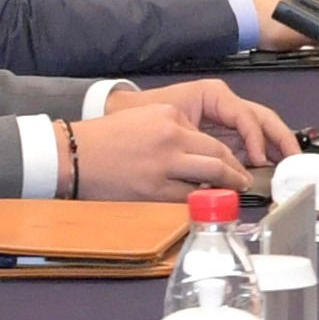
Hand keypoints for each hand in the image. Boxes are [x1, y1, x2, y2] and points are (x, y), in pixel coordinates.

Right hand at [73, 81, 291, 201]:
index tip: (237, 161)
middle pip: (219, 154)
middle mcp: (172, 137)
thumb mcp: (145, 119)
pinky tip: (203, 203)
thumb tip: (199, 149)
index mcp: (171, 116)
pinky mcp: (155, 189)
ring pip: (211, 174)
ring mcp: (165, 164)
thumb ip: (174, 129)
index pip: (210, 136)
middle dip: (237, 169)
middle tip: (245, 180)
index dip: (229, 152)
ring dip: (228, 185)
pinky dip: (200, 200)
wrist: (73, 155)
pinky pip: (189, 197)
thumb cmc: (106, 139)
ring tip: (234, 192)